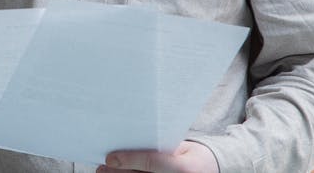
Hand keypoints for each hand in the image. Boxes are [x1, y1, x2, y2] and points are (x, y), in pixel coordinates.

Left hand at [98, 141, 217, 172]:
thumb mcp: (181, 147)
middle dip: (120, 172)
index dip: (130, 160)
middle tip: (102, 168)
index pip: (153, 162)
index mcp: (184, 167)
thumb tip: (128, 142)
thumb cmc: (193, 155)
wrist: (212, 170)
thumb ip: (158, 149)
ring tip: (104, 172)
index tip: (110, 158)